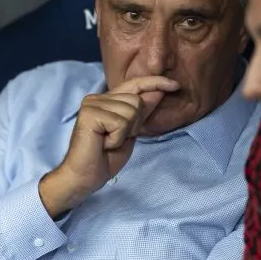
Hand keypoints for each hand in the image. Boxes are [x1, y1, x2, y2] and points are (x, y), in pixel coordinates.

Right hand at [40, 75, 178, 216]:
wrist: (85, 177)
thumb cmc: (105, 158)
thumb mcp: (131, 133)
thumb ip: (142, 112)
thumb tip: (158, 91)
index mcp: (107, 100)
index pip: (135, 84)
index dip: (155, 82)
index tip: (175, 85)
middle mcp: (97, 98)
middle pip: (136, 100)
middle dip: (135, 124)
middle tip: (116, 139)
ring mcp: (92, 104)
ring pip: (130, 111)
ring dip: (125, 133)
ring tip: (109, 142)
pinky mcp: (89, 114)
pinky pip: (120, 123)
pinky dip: (117, 138)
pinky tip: (104, 144)